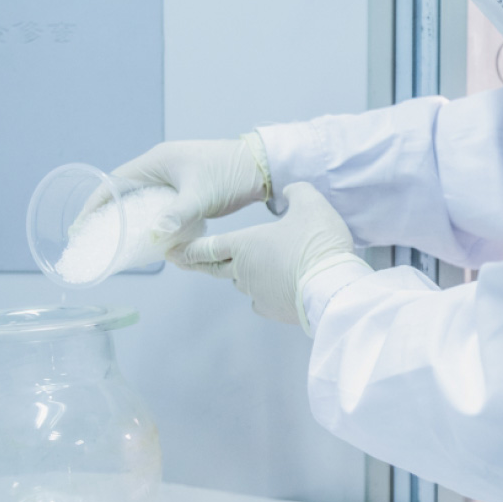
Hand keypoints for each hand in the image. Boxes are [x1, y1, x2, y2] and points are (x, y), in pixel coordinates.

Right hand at [89, 135, 270, 241]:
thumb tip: (153, 236)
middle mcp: (161, 167)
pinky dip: (152, 219)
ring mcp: (174, 177)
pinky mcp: (187, 188)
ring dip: (131, 217)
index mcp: (156, 161)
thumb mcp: (201, 195)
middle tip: (95, 238)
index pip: (114, 181)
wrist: (262, 167)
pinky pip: (160, 204)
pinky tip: (150, 237)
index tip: (81, 225)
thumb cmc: (231, 173)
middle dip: (108, 213)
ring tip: (117, 241)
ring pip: (143, 199)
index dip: (94, 203)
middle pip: (124, 191)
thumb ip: (177, 215)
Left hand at [171, 182, 358, 326]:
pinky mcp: (272, 310)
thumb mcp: (310, 204)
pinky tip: (273, 287)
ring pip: (240, 282)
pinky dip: (263, 292)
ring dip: (241, 274)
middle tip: (180, 261)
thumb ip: (296, 193)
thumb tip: (290, 191)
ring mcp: (255, 293)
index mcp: (243, 244)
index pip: (206, 247)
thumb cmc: (316, 242)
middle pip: (213, 268)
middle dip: (196, 263)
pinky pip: (260, 300)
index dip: (188, 248)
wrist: (332, 285)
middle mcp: (242, 270)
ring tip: (250, 268)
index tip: (170, 251)